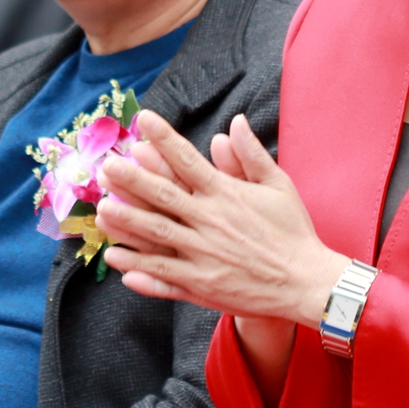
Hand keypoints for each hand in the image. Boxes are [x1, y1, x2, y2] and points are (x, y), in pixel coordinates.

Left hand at [96, 111, 347, 326]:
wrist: (306, 282)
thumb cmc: (293, 231)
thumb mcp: (279, 186)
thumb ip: (252, 155)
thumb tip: (235, 122)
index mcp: (227, 195)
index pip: (189, 160)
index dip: (164, 139)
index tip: (144, 121)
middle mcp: (211, 223)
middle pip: (164, 197)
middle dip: (132, 180)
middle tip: (106, 166)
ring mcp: (204, 256)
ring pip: (157, 237)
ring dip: (128, 223)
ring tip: (102, 211)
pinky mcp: (203, 286)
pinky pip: (164, 276)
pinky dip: (140, 270)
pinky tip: (117, 261)